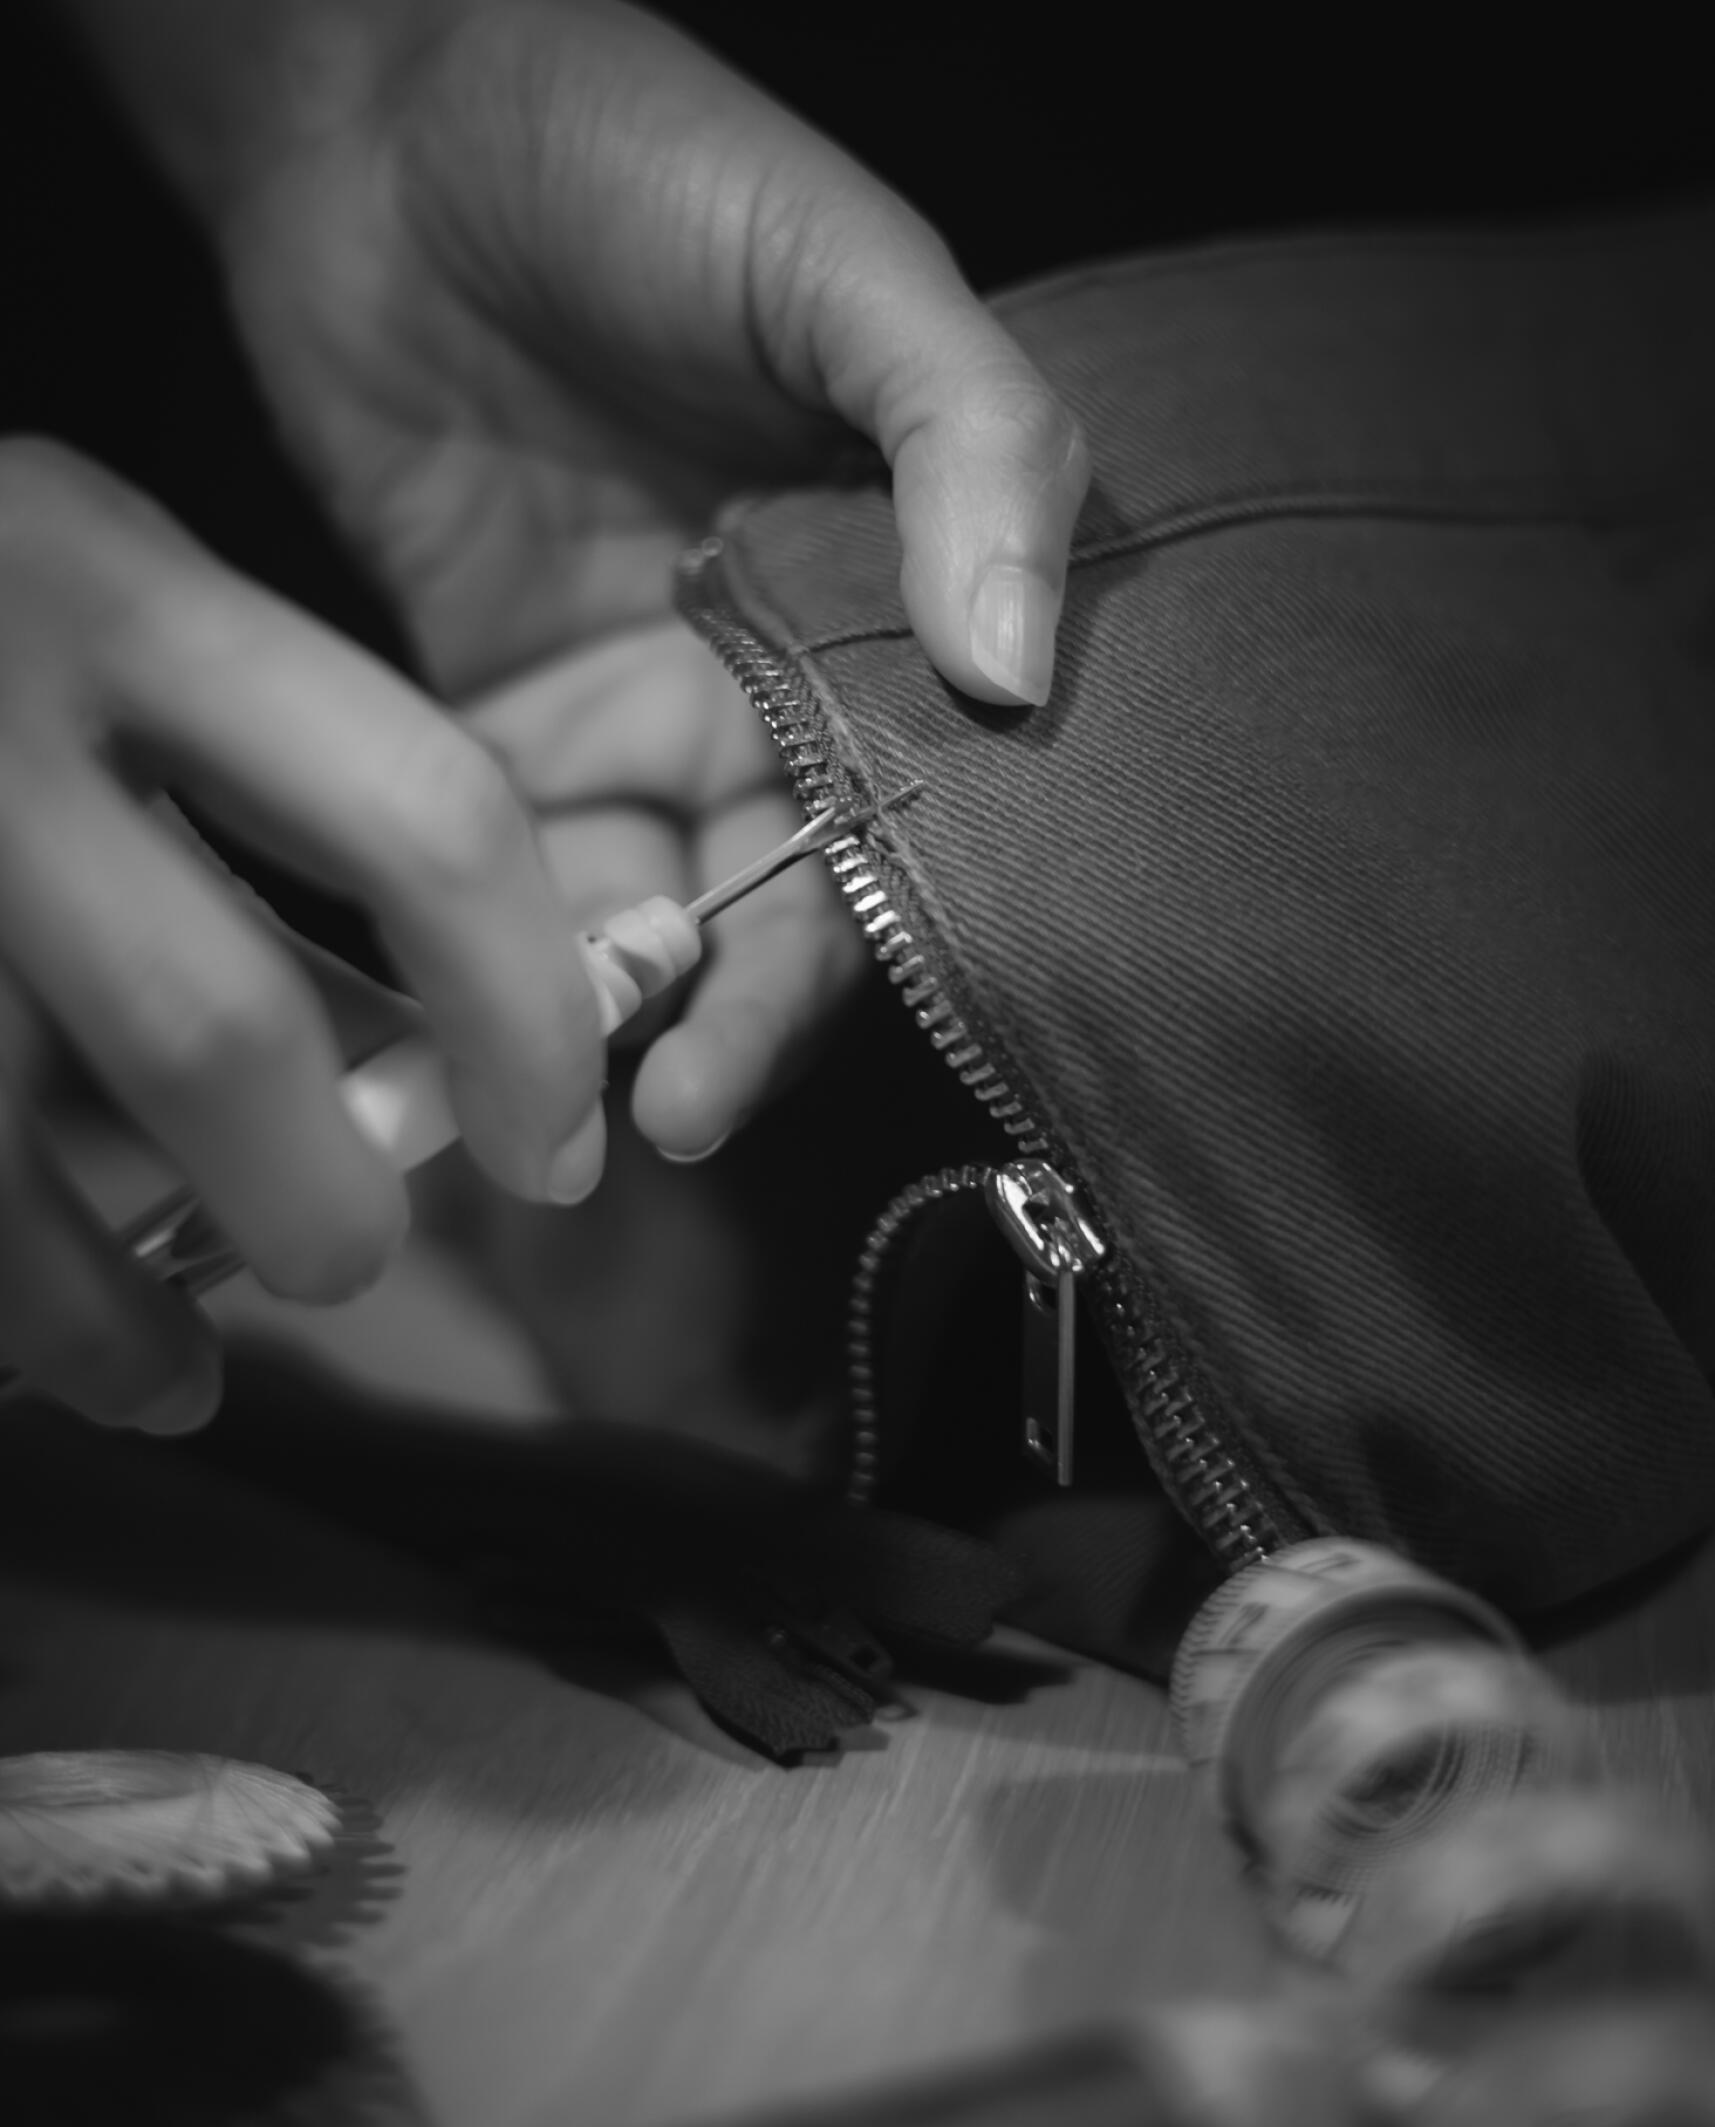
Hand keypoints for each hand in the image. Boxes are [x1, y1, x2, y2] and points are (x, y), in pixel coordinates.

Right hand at [0, 438, 603, 1431]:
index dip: (529, 1014)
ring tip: (190, 1376)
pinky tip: (78, 1363)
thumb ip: (271, 799)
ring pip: (12, 1151)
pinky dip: (21, 1307)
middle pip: (209, 1028)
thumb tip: (444, 1058)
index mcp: (124, 592)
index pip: (423, 815)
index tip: (556, 1142)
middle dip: (320, 1199)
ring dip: (123, 1309)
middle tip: (353, 1255)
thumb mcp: (111, 620)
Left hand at [202, 0, 1089, 1156]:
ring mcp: (645, 711)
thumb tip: (1017, 663)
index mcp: (903, 594)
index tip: (838, 1021)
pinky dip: (520, 949)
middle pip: (796, 898)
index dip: (904, 921)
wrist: (380, 117)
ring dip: (630, 1011)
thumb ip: (968, 437)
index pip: (941, 800)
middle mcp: (787, 684)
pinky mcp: (511, 723)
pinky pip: (529, 869)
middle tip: (678, 1111)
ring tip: (585, 1092)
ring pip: (664, 911)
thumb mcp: (844, 265)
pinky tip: (500, 1013)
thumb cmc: (639, 156)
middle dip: (747, 1015)